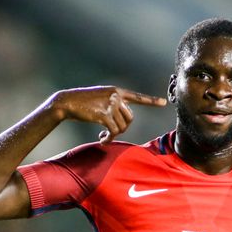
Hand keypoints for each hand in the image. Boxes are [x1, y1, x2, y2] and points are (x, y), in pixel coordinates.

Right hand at [49, 86, 166, 143]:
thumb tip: (123, 119)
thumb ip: (114, 103)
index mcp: (117, 91)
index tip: (164, 102)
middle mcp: (116, 96)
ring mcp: (110, 104)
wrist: (67, 102)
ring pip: (122, 126)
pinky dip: (109, 139)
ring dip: (114, 135)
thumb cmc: (83, 102)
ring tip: (105, 136)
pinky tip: (102, 140)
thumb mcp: (101, 97)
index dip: (151, 101)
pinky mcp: (104, 114)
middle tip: (111, 133)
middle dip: (122, 128)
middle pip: (130, 118)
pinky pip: (113, 131)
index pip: (137, 97)